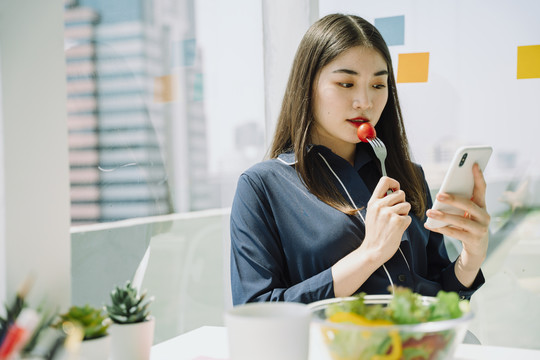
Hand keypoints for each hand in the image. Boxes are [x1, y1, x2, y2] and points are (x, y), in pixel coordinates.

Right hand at [362, 176, 411, 264]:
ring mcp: (388, 213)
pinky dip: (406, 223)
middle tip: (396, 213)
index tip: (395, 190)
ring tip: (395, 222)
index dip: (394, 183)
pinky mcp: (397, 222)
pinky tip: (397, 229)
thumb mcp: (372, 213)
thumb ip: (380, 201)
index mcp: (373, 202)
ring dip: (404, 214)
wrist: (373, 250)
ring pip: (406, 205)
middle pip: (400, 193)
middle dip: (402, 203)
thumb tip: (394, 189)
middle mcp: (380, 205)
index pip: (385, 180)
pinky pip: (409, 217)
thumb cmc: (375, 232)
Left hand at [425, 163, 489, 284]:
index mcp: (482, 205)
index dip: (479, 176)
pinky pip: (454, 233)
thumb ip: (460, 202)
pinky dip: (441, 229)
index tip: (473, 164)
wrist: (477, 248)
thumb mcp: (467, 213)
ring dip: (444, 216)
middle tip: (439, 195)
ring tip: (430, 212)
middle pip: (469, 205)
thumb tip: (442, 193)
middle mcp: (484, 216)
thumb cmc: (468, 224)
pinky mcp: (473, 240)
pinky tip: (429, 225)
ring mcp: (480, 229)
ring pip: (461, 221)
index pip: (482, 189)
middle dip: (453, 199)